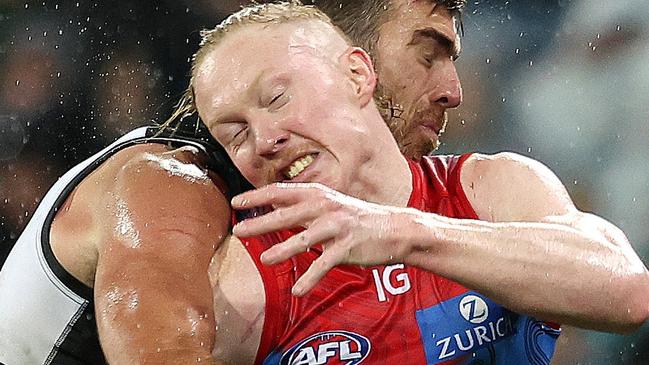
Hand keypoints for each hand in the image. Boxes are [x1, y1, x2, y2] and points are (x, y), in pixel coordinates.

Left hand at [231, 183, 415, 295]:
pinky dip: (311, 279)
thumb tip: (272, 211)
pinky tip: (297, 290)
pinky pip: (325, 264)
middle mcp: (325, 207)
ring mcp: (337, 226)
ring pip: (304, 239)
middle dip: (260, 222)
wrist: (393, 229)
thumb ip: (302, 209)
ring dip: (283, 250)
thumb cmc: (355, 219)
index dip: (257, 196)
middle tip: (238, 231)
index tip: (236, 202)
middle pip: (286, 214)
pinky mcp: (348, 247)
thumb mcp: (328, 206)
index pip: (280, 192)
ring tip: (264, 260)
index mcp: (317, 194)